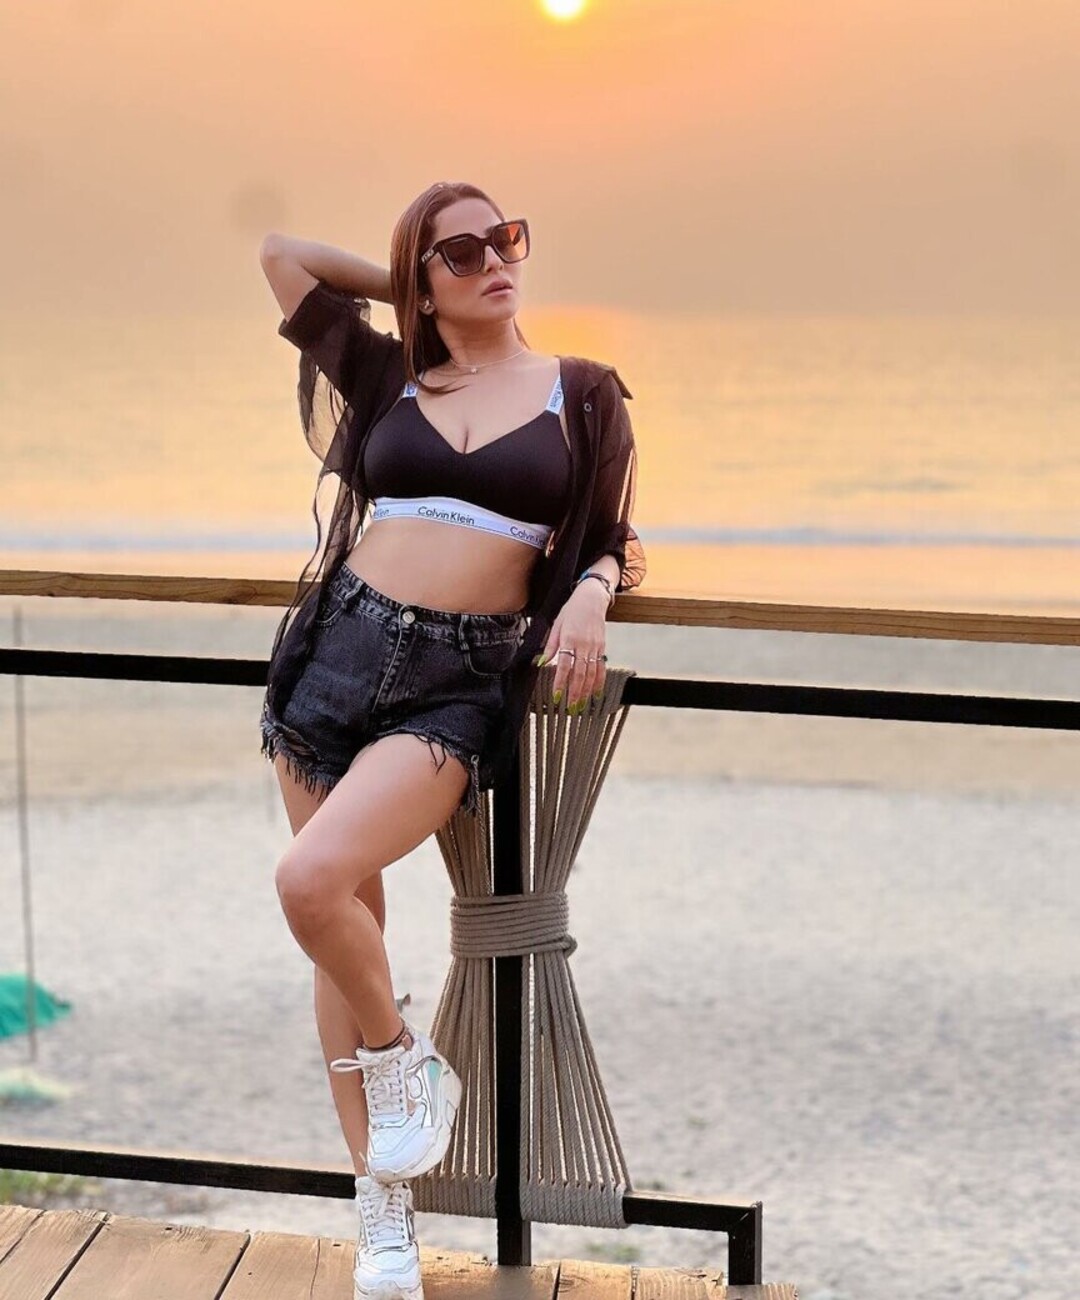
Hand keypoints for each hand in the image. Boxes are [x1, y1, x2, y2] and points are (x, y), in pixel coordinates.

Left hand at [534, 580, 608, 712]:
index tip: (556, 696)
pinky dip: (599, 682)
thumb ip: (550, 645)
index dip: (560, 682)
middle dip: (575, 692)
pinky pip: (601, 668)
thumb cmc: (572, 610)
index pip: (564, 665)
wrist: (593, 598)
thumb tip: (542, 662)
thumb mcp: (556, 625)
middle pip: (580, 673)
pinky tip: (596, 693)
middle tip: (570, 708)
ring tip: (581, 705)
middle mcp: (583, 645)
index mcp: (569, 639)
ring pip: (591, 674)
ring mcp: (595, 647)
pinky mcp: (602, 648)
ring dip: (586, 691)